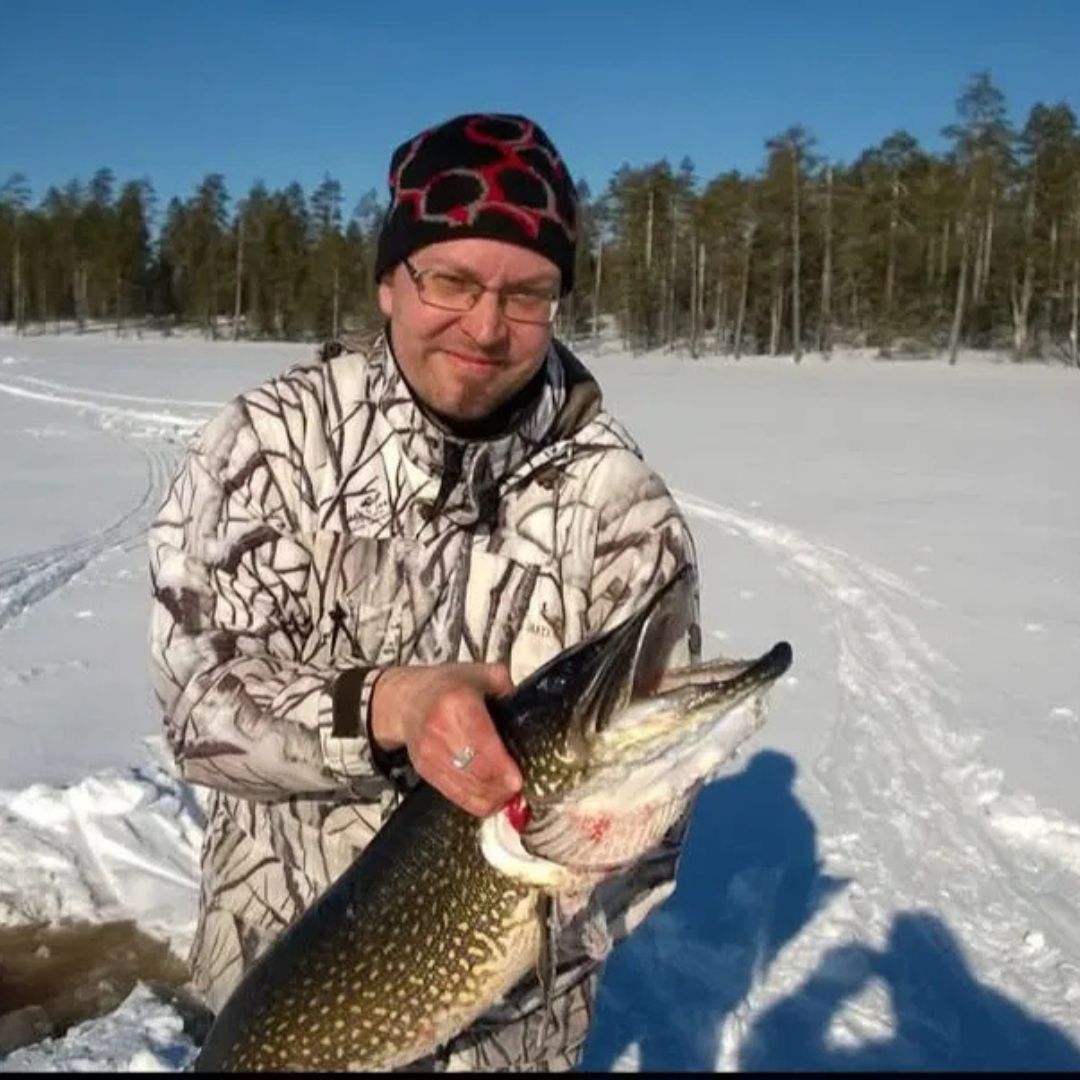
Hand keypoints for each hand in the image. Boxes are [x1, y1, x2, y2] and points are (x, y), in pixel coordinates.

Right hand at [369, 662, 521, 816]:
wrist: (408, 698)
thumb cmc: (447, 686)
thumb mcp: (481, 673)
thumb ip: (508, 688)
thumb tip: (529, 709)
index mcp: (457, 701)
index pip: (481, 743)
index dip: (502, 767)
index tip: (518, 778)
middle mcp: (439, 728)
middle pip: (475, 771)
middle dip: (501, 786)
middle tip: (518, 786)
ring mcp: (429, 752)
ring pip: (466, 788)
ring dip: (491, 797)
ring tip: (508, 793)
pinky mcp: (425, 769)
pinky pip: (454, 795)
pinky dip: (476, 801)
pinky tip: (491, 797)